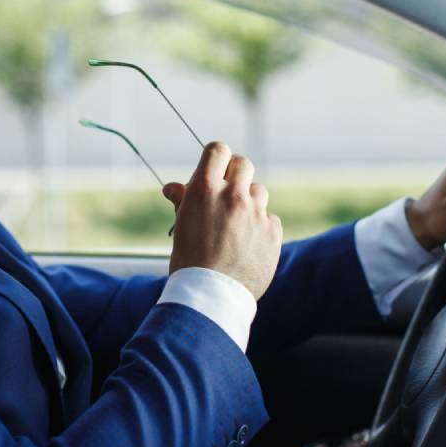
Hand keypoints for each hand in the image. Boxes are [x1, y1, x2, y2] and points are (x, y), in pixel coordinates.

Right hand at [162, 142, 281, 299]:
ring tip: (236, 225)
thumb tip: (173, 187)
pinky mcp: (272, 231)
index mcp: (204, 189)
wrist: (211, 296)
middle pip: (243, 163)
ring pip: (258, 190)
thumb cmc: (189, 261)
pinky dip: (260, 227)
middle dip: (235, 175)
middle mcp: (232, 195)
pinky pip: (269, 218)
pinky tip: (248, 245)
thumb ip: (183, 201)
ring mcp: (255, 213)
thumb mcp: (181, 226)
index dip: (216, 158)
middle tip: (227, 193)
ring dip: (249, 201)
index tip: (215, 170)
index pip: (218, 149)